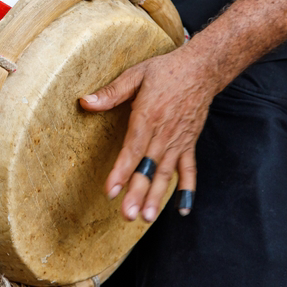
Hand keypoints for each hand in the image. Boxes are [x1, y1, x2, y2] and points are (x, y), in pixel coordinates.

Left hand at [79, 47, 211, 221]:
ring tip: (146, 217)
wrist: (202, 69)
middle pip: (149, 167)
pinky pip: (189, 170)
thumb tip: (85, 102)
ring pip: (166, 174)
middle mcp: (164, 133)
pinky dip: (187, 190)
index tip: (111, 191)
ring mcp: (178, 141)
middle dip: (137, 192)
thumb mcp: (135, 74)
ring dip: (156, 197)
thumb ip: (111, 92)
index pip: (132, 149)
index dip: (121, 171)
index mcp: (148, 116)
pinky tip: (182, 210)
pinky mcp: (189, 143)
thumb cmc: (165, 71)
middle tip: (127, 215)